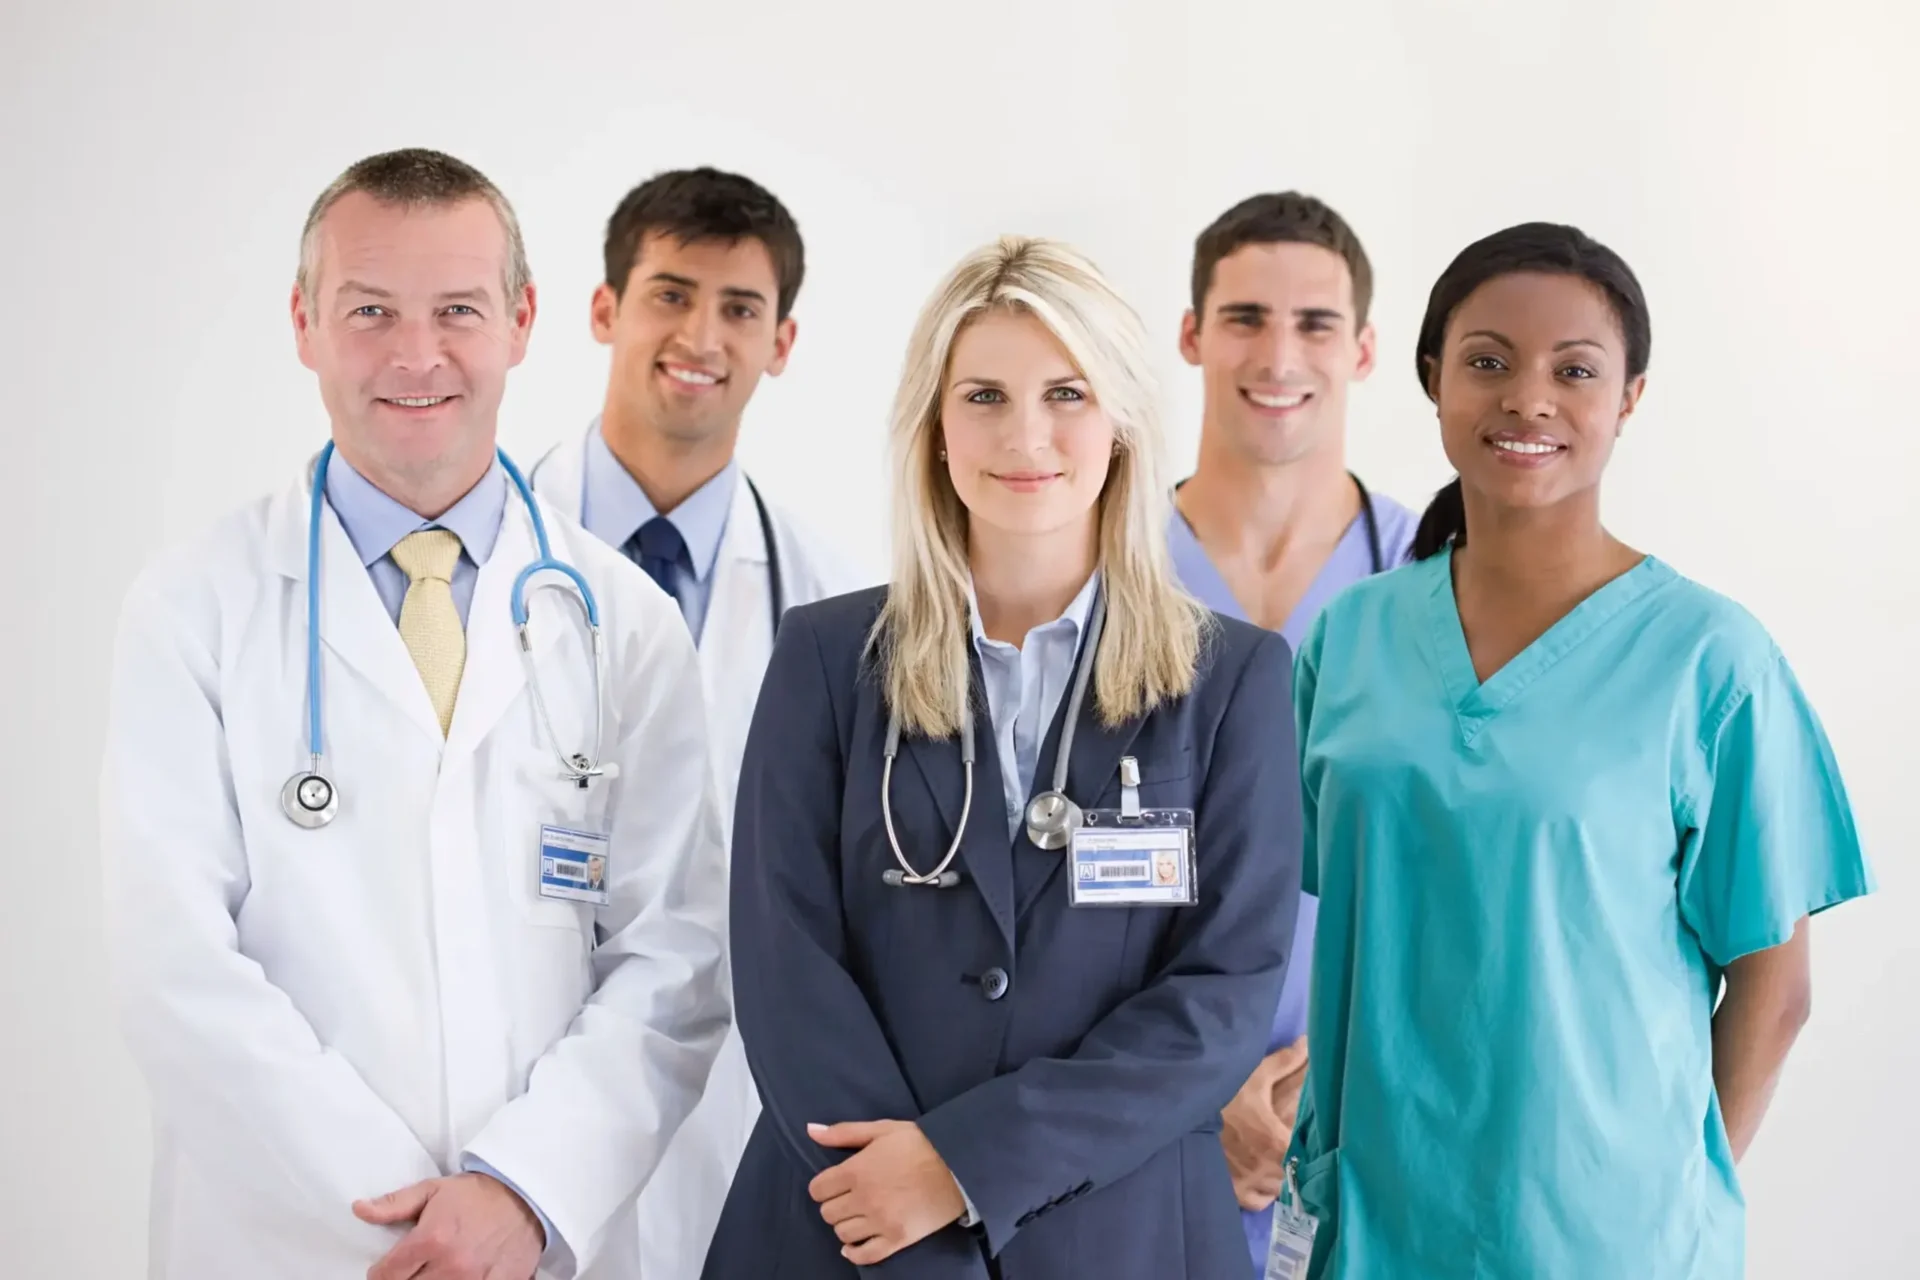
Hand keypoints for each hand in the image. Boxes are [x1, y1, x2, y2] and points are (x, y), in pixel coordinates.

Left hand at [353, 1172, 544, 1279]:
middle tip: (413, 1269)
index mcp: (430, 1239)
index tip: (385, 1270)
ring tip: (435, 1272)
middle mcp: (450, 1264)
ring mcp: (474, 1279)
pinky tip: (460, 1278)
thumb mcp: (432, 1190)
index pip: (386, 1275)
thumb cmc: (477, 1193)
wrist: (527, 1195)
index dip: (380, 1274)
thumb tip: (359, 1209)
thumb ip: (393, 1204)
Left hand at [807, 1119, 965, 1265]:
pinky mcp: (897, 1239)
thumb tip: (810, 1131)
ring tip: (858, 1215)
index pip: (818, 1190)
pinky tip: (855, 1244)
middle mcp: (864, 1199)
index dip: (823, 1186)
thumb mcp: (882, 1129)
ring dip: (846, 1225)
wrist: (958, 1165)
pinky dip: (855, 1252)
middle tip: (849, 1197)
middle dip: (834, 1204)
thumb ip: (844, 1132)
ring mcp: (881, 1222)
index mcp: (857, 1170)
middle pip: (828, 1213)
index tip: (835, 1184)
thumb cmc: (919, 1144)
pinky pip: (865, 1255)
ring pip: (842, 1234)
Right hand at [1221, 1036, 1308, 1210]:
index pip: (1311, 1152)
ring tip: (1279, 1161)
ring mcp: (1252, 1186)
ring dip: (1282, 1177)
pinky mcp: (1235, 1195)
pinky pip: (1260, 1201)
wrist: (1181, 1121)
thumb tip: (1308, 1043)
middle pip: (1297, 1172)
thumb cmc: (1222, 1098)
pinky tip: (1262, 1178)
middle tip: (1292, 1146)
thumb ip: (1285, 1062)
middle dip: (1298, 1159)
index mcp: (1280, 1143)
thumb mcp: (1254, 1075)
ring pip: (1280, 1189)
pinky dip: (1264, 1193)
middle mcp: (1269, 1171)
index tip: (1311, 1135)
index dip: (1312, 1143)